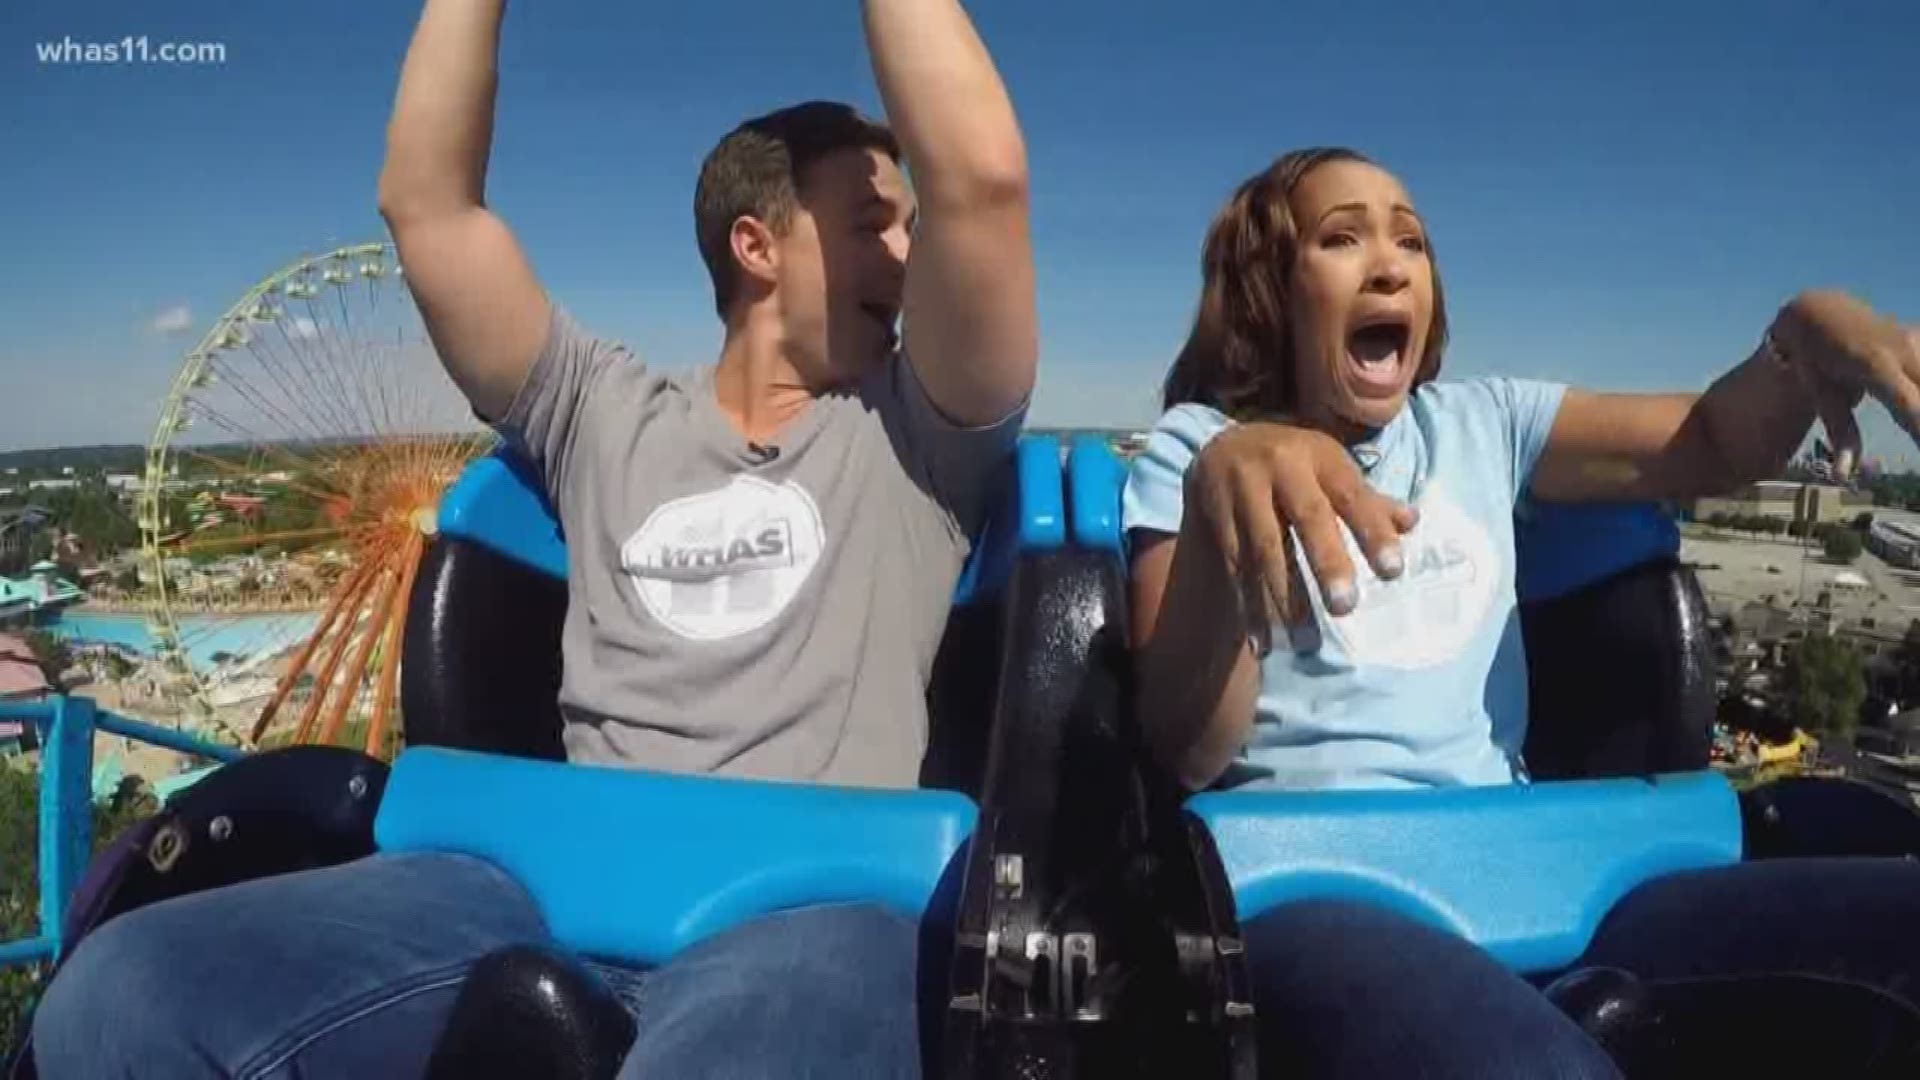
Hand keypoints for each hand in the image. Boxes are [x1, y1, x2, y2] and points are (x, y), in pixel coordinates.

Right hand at [1185, 421, 1416, 652]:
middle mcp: (1280, 467)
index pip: (1351, 494)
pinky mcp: (1216, 519)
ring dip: (1284, 600)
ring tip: (1304, 643)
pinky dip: (1250, 609)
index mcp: (1318, 455)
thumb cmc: (1296, 464)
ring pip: (1265, 550)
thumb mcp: (1331, 467)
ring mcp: (1242, 491)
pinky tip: (1264, 643)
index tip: (1393, 571)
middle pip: (1307, 517)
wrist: (1223, 448)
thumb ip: (1367, 499)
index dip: (1372, 530)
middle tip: (1345, 608)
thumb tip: (1412, 521)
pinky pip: (1235, 569)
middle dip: (1326, 563)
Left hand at [1771, 291, 1919, 476]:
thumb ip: (1839, 434)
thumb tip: (1842, 475)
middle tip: (1918, 452)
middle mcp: (1902, 350)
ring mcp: (1915, 339)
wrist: (1818, 311)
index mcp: (1874, 366)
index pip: (1911, 407)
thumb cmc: (1815, 360)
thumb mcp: (1820, 395)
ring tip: (1915, 426)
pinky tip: (1916, 399)